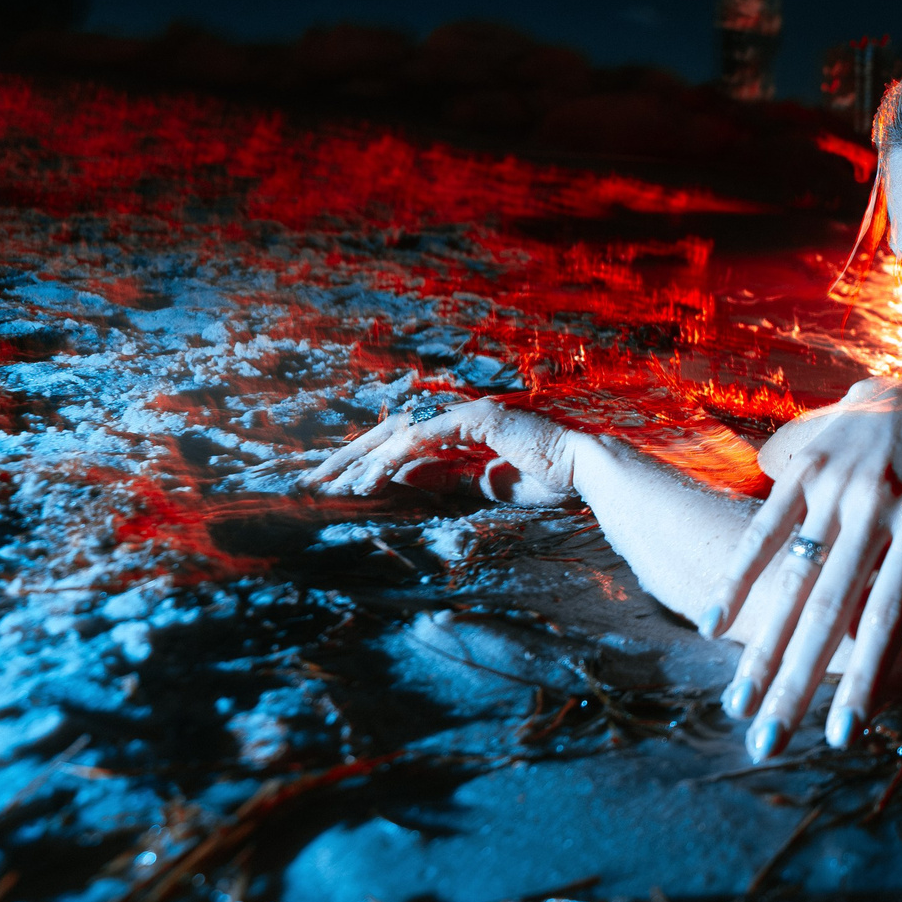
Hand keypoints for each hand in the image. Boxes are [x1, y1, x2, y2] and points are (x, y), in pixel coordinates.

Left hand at [299, 397, 579, 504]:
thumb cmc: (551, 480)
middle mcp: (459, 416)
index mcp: (461, 433)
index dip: (368, 465)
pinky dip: (395, 459)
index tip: (337, 488)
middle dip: (349, 459)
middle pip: (390, 434)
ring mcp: (467, 413)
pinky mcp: (476, 417)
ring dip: (365, 463)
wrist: (588, 472)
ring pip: (400, 435)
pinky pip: (424, 438)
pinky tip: (371, 480)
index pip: (403, 446)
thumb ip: (447, 479)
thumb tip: (404, 479)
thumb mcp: (485, 486)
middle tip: (313, 484)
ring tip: (336, 488)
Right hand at [711, 380, 901, 759]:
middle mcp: (877, 510)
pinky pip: (763, 530)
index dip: (866, 677)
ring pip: (792, 580)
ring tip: (738, 704)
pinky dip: (737, 577)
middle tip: (769, 743)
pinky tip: (712, 625)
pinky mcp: (804, 469)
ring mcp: (837, 487)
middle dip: (798, 682)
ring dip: (762, 646)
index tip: (842, 735)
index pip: (889, 617)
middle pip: (830, 610)